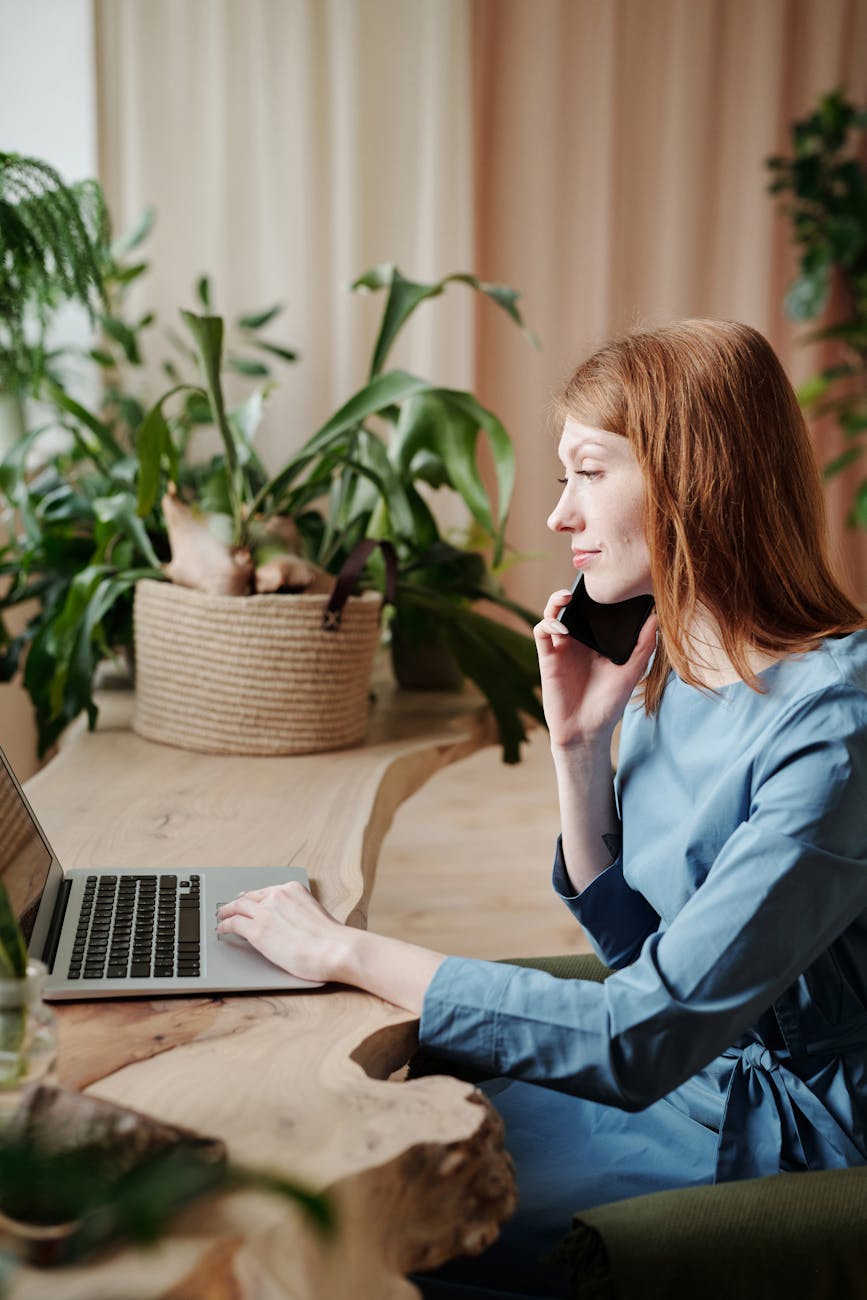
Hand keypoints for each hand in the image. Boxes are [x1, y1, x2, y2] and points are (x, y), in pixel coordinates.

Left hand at [217, 881, 445, 1012]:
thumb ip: (299, 915)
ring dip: (226, 912)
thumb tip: (292, 926)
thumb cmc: (333, 941)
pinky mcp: (257, 930)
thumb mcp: (315, 917)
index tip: (248, 900)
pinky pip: (233, 924)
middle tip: (229, 908)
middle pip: (249, 897)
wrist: (336, 949)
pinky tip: (221, 930)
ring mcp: (266, 911)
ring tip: (220, 917)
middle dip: (237, 902)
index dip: (253, 897)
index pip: (266, 891)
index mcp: (293, 890)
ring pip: (237, 907)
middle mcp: (277, 895)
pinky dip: (224, 925)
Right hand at [533, 589, 657, 748]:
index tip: (607, 583)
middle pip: (571, 607)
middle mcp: (578, 641)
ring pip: (552, 614)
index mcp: (597, 641)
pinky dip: (548, 624)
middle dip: (573, 592)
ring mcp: (561, 648)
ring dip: (555, 602)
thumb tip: (659, 616)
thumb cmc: (609, 704)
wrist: (587, 731)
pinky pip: (541, 632)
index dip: (596, 595)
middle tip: (583, 585)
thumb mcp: (632, 671)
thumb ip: (643, 644)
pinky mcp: (547, 658)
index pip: (594, 610)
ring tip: (566, 599)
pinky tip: (561, 629)